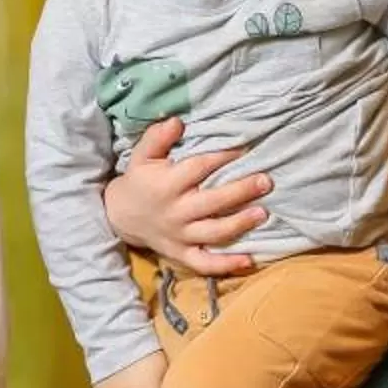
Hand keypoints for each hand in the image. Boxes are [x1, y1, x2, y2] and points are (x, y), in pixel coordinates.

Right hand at [100, 115, 267, 275]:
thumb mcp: (141, 156)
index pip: (199, 168)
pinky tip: (249, 260)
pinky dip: (226, 265)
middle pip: (212, 201)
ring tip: (263, 213)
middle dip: (240, 191)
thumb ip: (158, 137)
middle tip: (266, 181)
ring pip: (213, 232)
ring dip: (239, 224)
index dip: (223, 157)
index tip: (245, 149)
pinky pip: (204, 264)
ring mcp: (180, 236)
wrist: (121, 216)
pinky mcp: (182, 254)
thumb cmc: (140, 180)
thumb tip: (177, 121)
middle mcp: (176, 211)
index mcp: (167, 184)